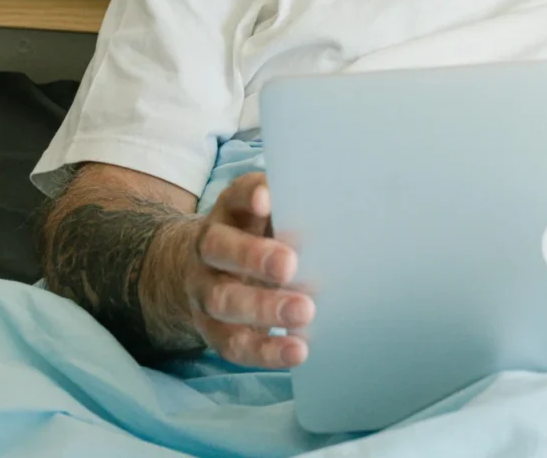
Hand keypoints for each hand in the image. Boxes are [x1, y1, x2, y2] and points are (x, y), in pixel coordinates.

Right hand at [181, 171, 313, 367]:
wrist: (210, 269)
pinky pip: (232, 343)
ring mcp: (204, 289)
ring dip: (263, 308)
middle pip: (220, 249)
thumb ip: (298, 210)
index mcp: (231, 211)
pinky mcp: (211, 328)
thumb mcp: (273, 216)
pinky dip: (265, 350)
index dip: (250, 195)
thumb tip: (342, 209)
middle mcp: (209, 248)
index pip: (236, 196)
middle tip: (290, 266)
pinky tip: (297, 350)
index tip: (267, 201)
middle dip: (254, 258)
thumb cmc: (262, 235)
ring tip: (304, 312)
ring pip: (222, 300)